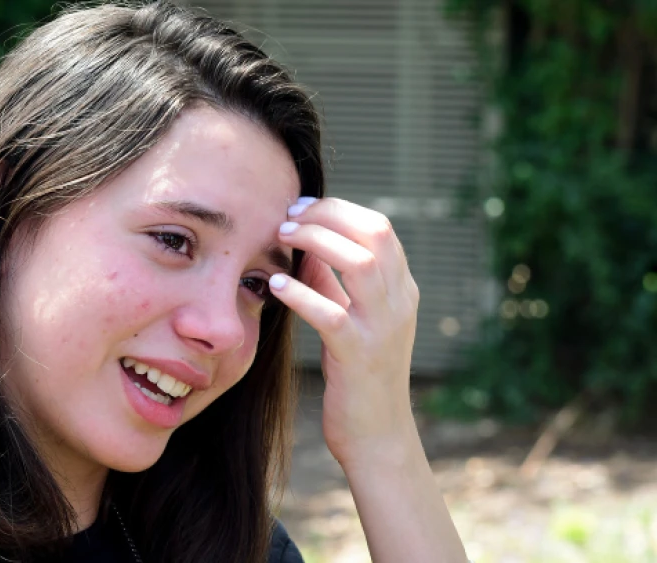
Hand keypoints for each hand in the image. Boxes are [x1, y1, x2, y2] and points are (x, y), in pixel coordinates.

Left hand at [269, 197, 420, 467]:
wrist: (377, 436)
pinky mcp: (359, 356)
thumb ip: (334, 282)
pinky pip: (332, 314)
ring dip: (318, 242)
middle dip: (327, 215)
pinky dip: (302, 294)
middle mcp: (400, 302)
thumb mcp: (352, 319)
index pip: (379, 227)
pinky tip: (275, 285)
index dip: (338, 209)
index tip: (300, 206)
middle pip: (375, 234)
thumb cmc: (358, 375)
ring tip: (281, 238)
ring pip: (361, 264)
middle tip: (286, 218)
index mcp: (402, 289)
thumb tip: (306, 245)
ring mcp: (384, 329)